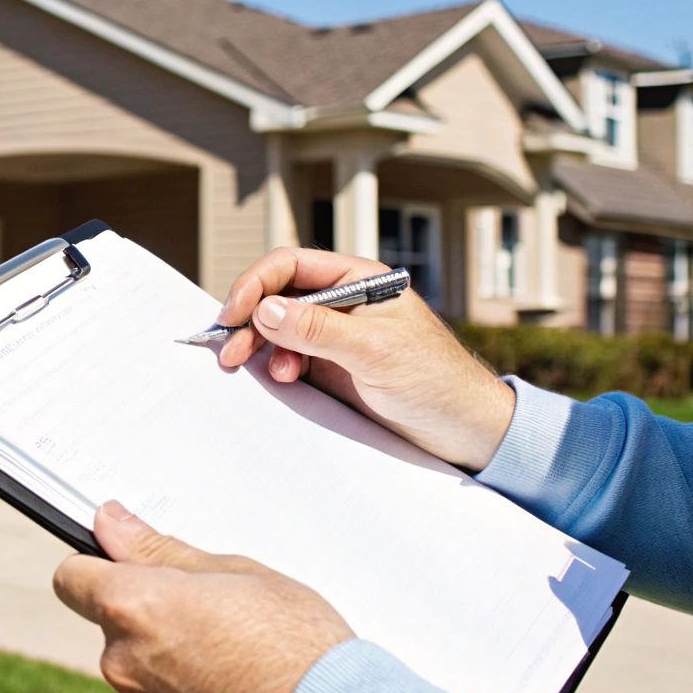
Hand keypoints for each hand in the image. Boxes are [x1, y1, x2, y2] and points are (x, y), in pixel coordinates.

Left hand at [53, 501, 353, 692]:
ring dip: (165, 651)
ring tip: (231, 650)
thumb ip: (158, 549)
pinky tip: (231, 685)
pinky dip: (181, 689)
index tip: (125, 560)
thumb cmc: (294, 644)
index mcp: (132, 606)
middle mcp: (122, 660)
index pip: (71, 576)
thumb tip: (110, 524)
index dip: (95, 563)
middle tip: (211, 607)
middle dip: (147, 609)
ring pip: (135, 661)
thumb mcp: (233, 572)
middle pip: (110, 620)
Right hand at [216, 248, 514, 471]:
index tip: (234, 313)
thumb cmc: (434, 379)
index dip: (257, 284)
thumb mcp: (372, 351)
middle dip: (251, 318)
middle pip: (280, 295)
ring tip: (249, 366)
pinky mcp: (335, 365)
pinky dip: (279, 364)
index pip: (292, 265)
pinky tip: (286, 378)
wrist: (463, 427)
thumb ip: (317, 329)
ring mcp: (338, 334)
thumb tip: (265, 310)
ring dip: (261, 344)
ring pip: (281, 326)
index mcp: (360, 280)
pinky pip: (292, 355)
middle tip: (230, 349)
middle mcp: (345, 301)